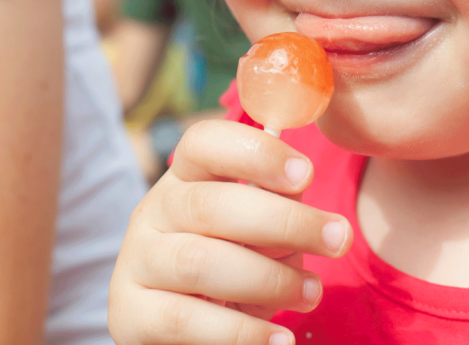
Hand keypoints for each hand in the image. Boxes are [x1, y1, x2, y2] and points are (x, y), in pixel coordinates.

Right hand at [109, 119, 352, 344]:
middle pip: (212, 205)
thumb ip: (278, 212)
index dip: (256, 153)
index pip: (205, 143)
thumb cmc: (236, 266)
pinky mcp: (130, 315)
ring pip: (200, 263)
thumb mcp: (258, 232)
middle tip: (338, 239)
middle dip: (285, 222)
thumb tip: (306, 209)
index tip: (307, 173)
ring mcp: (136, 263)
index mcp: (185, 178)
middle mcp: (153, 212)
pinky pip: (186, 321)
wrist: (183, 329)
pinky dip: (242, 333)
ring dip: (269, 279)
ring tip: (311, 293)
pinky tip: (279, 339)